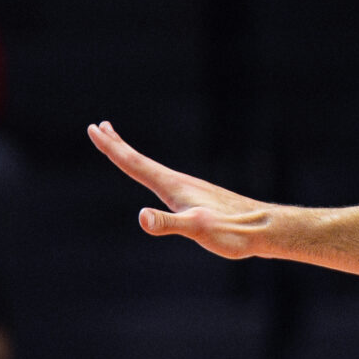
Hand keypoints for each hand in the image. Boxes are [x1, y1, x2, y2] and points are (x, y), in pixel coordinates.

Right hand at [89, 122, 275, 257]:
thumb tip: (141, 216)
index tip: (93, 128)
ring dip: (133, 157)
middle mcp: (180, 182)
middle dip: (118, 145)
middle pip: (141, 160)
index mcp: (173, 186)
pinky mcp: (200, 198)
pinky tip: (158, 181)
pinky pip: (167, 181)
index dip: (112, 147)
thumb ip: (168, 223)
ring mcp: (190, 189)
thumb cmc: (232, 232)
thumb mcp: (196, 229)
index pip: (135, 163)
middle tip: (99, 127)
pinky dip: (152, 173)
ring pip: (154, 169)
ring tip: (121, 147)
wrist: (265, 229)